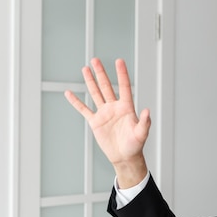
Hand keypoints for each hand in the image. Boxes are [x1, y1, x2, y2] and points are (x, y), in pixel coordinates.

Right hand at [64, 58, 149, 187]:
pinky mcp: (95, 122)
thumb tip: (147, 111)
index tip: (119, 61)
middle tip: (95, 60)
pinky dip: (76, 102)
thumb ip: (144, 122)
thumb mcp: (141, 134)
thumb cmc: (135, 145)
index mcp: (126, 108)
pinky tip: (69, 93)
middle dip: (101, 73)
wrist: (124, 157)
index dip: (121, 74)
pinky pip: (84, 109)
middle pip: (106, 86)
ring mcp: (104, 113)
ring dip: (90, 82)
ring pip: (95, 94)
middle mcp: (114, 107)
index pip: (124, 87)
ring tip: (85, 69)